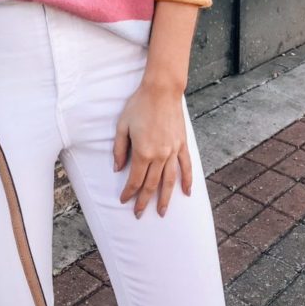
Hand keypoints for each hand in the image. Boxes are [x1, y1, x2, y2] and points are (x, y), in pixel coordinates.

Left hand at [113, 75, 192, 218]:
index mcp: (143, 152)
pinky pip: (186, 167)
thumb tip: (117, 169)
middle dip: (144, 201)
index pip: (135, 180)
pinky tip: (186, 193)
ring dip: (166, 198)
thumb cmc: (139, 105)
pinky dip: (187, 181)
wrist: (162, 90)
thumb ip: (120, 149)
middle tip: (139, 214)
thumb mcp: (122, 126)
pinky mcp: (182, 145)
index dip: (128, 193)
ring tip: (162, 212)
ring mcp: (173, 151)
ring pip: (170, 181)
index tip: (123, 201)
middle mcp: (160, 155)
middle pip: (151, 184)